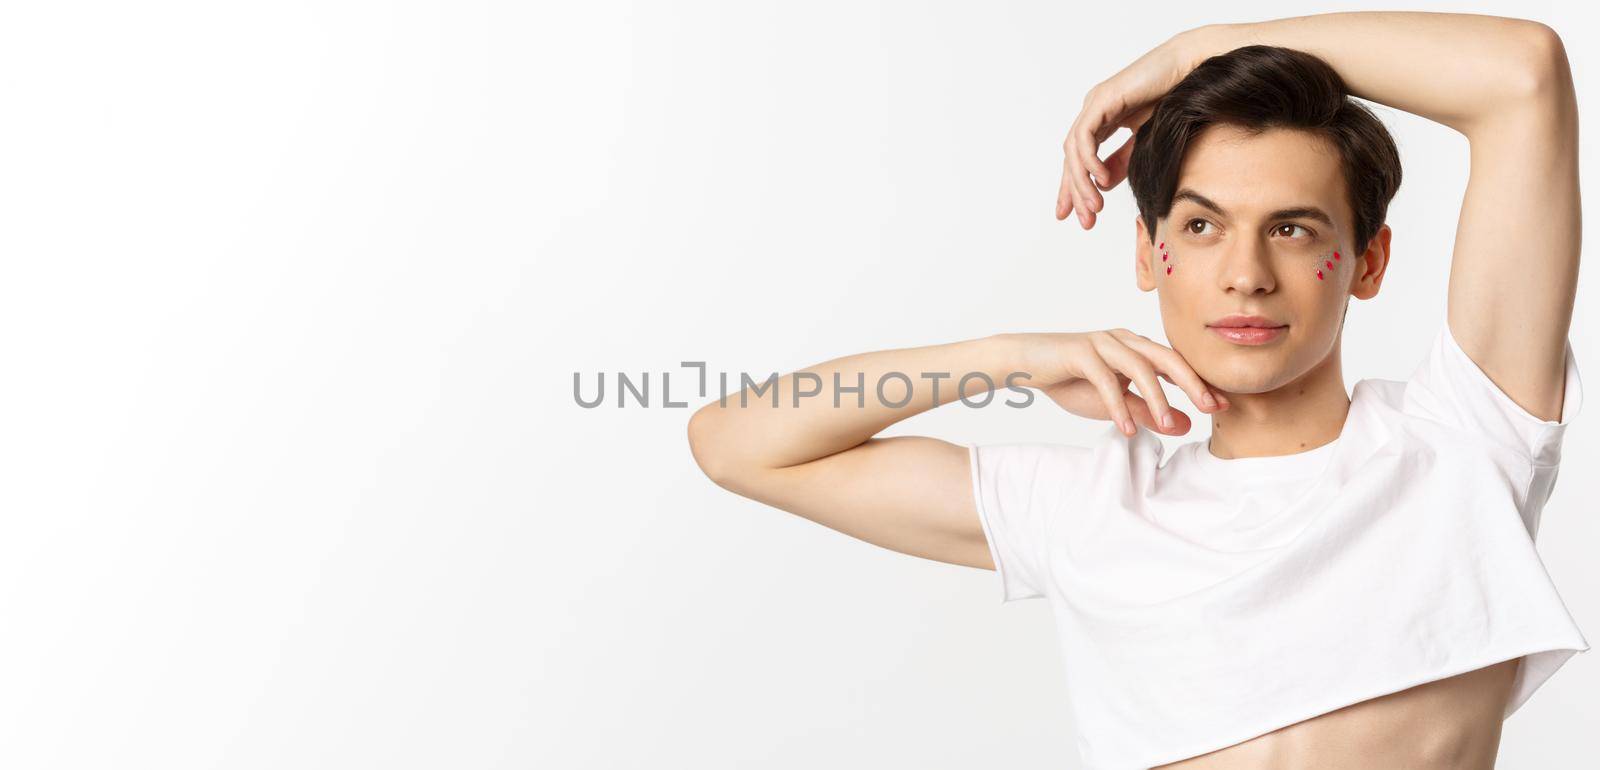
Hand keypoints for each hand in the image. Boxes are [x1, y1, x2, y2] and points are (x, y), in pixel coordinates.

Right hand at [1010, 328, 1228, 436]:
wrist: (1023, 364)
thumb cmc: (1069, 380)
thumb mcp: (1114, 403)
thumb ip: (1147, 412)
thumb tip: (1185, 425)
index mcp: (1136, 348)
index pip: (1176, 364)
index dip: (1200, 384)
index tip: (1223, 407)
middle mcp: (1124, 339)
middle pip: (1167, 358)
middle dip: (1192, 383)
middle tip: (1213, 408)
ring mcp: (1102, 343)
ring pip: (1139, 367)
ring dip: (1156, 397)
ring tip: (1168, 424)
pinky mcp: (1080, 352)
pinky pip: (1105, 380)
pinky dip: (1118, 405)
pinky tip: (1126, 428)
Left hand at [1056, 32, 1201, 228]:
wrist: (1191, 71)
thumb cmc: (1172, 99)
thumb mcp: (1143, 140)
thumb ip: (1122, 160)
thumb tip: (1101, 184)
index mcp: (1101, 122)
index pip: (1079, 160)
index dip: (1074, 188)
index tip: (1075, 216)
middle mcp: (1093, 113)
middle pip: (1072, 158)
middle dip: (1075, 192)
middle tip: (1084, 220)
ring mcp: (1095, 104)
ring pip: (1074, 149)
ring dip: (1082, 181)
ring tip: (1094, 206)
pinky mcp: (1103, 99)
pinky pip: (1085, 135)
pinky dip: (1090, 159)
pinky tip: (1101, 178)